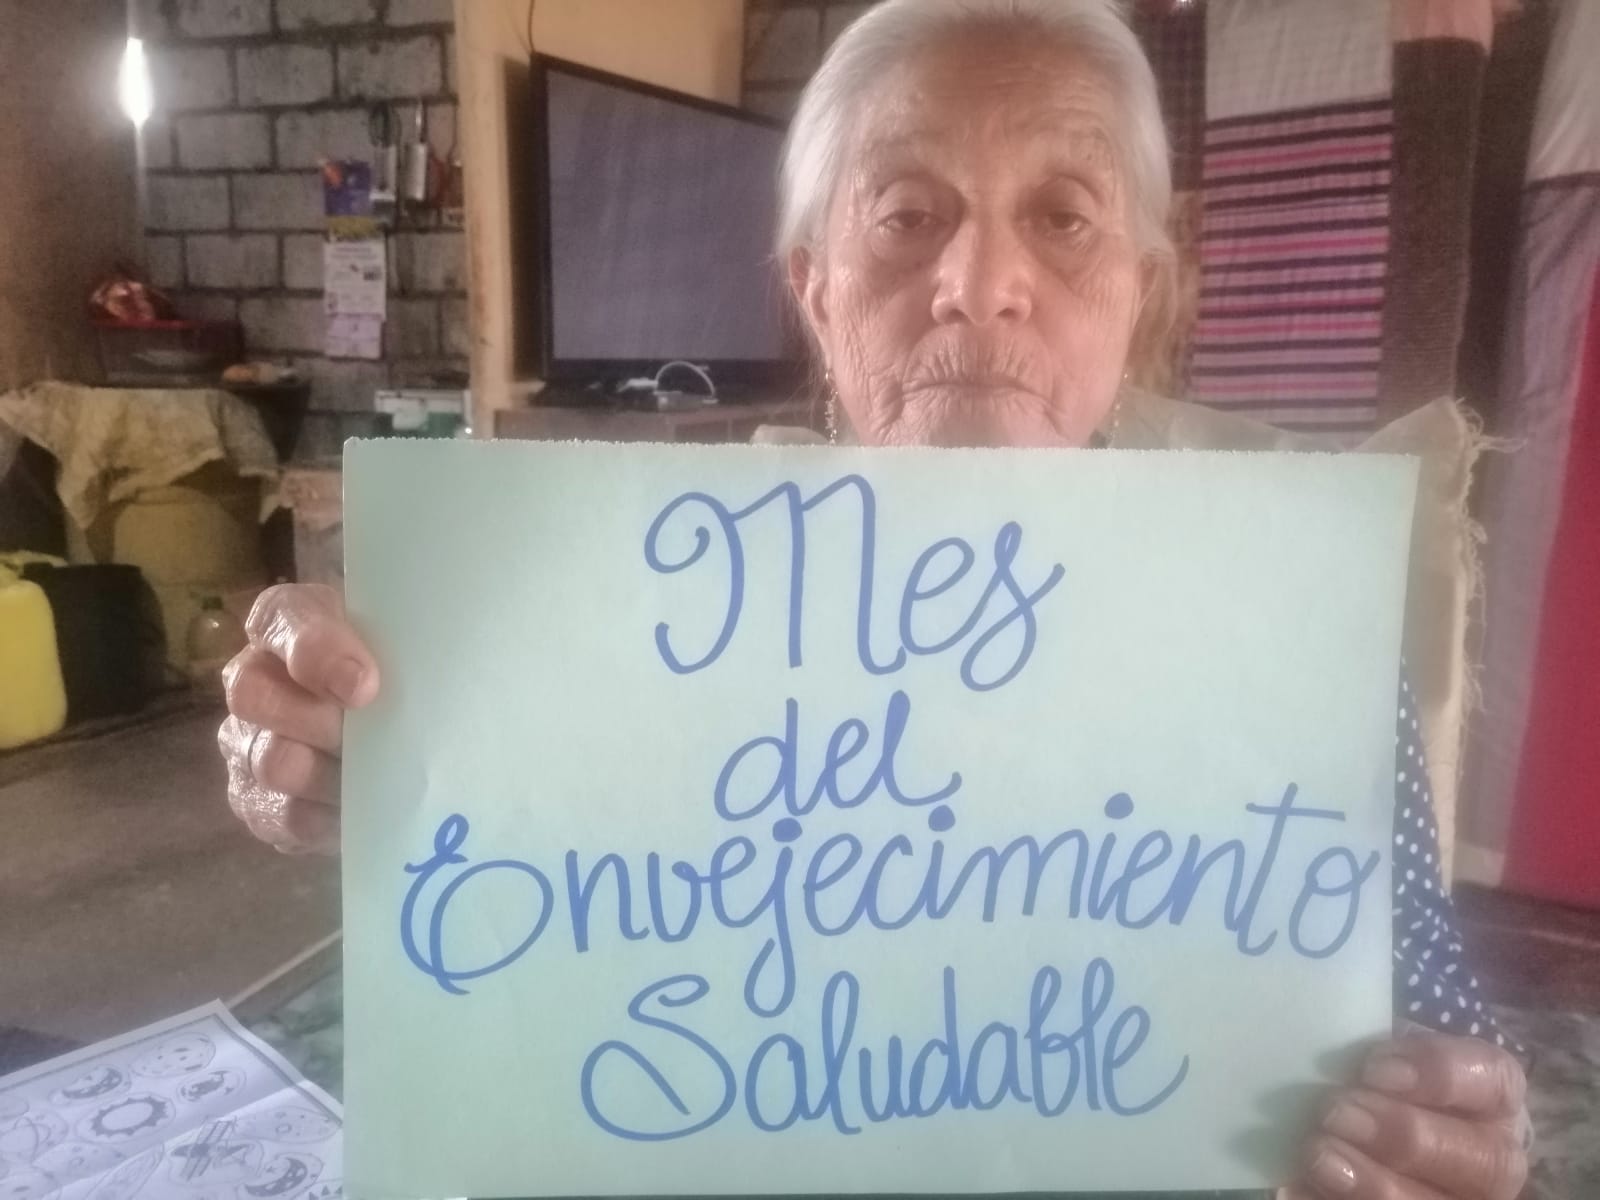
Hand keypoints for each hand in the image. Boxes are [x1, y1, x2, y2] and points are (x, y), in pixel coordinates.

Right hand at [218, 584, 379, 854]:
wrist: (390, 718)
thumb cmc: (394, 666)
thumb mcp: (400, 639)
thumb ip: (398, 643)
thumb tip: (383, 688)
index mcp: (287, 622)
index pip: (281, 619)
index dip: (319, 654)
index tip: (365, 686)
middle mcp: (252, 677)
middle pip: (251, 694)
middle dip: (321, 722)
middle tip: (374, 737)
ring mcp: (246, 741)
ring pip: (270, 761)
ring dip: (330, 773)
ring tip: (375, 774)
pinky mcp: (257, 799)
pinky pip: (282, 815)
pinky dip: (326, 817)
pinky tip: (358, 808)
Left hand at [1285, 1033, 1527, 1199]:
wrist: (1366, 1114)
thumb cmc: (1375, 1074)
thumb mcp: (1382, 1048)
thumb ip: (1370, 1043)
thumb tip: (1321, 1039)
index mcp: (1493, 1095)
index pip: (1492, 1077)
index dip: (1438, 1074)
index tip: (1373, 1068)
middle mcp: (1495, 1157)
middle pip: (1480, 1159)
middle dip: (1403, 1136)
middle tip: (1337, 1113)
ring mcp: (1462, 1199)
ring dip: (1376, 1185)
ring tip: (1320, 1157)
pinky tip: (1299, 1189)